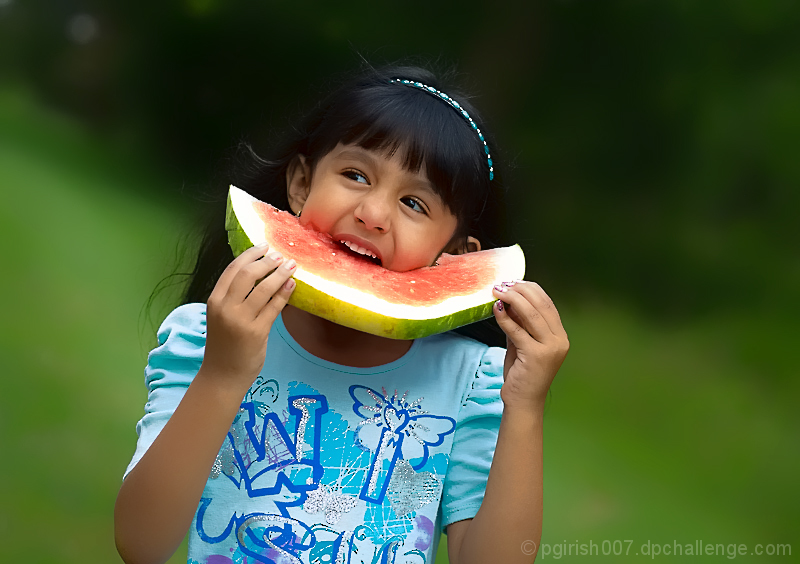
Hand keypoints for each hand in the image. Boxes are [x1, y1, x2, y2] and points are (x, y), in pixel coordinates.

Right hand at [202, 243, 296, 391]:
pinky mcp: (256, 332)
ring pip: (263, 288)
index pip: (232, 269)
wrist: (222, 375)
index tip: (264, 246)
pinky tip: (292, 285)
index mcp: (215, 300)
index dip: (249, 254)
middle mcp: (225, 308)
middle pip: (248, 274)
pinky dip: (284, 293)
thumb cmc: (225, 344)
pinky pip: (274, 307)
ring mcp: (240, 320)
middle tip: (281, 255)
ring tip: (291, 265)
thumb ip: (236, 297)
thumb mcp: (223, 316)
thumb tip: (262, 273)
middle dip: (267, 261)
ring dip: (279, 274)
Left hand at [492, 281, 568, 410]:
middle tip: (502, 284)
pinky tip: (495, 309)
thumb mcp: (522, 342)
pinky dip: (504, 317)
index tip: (513, 282)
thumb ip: (519, 323)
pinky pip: (517, 330)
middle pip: (540, 304)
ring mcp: (549, 348)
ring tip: (497, 292)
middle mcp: (559, 340)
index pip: (547, 303)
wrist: (523, 401)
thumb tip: (507, 301)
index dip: (530, 289)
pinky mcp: (535, 355)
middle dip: (520, 290)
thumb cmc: (523, 373)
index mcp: (560, 336)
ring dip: (512, 299)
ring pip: (531, 314)